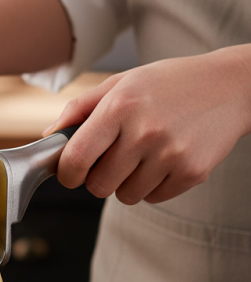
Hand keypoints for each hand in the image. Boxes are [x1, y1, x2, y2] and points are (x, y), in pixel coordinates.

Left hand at [47, 47, 250, 204]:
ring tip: (140, 157)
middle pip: (98, 185)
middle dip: (96, 179)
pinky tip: (161, 161)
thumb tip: (50, 136)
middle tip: (109, 162)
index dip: (67, 173)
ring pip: (125, 196)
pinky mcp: (192, 172)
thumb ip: (80, 108)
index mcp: (120, 107)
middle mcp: (144, 132)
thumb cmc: (169, 83)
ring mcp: (170, 155)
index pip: (76, 158)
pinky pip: (154, 198)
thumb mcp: (120, 83)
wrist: (230, 86)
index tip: (69, 173)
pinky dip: (152, 186)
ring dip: (125, 183)